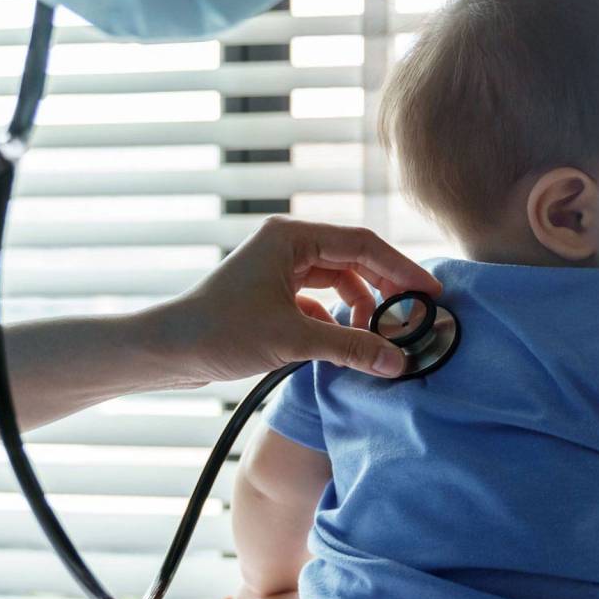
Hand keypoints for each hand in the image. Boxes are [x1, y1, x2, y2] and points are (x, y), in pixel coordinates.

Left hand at [157, 216, 443, 384]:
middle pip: (354, 260)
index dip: (402, 270)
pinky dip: (336, 320)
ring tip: (379, 338)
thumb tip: (398, 361)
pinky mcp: (272, 295)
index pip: (363, 245)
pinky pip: (318, 301)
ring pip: (338, 282)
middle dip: (385, 290)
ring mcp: (278, 269)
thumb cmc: (219, 333)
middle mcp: (287, 245)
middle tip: (414, 318)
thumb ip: (350, 347)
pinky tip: (345, 345)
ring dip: (360, 308)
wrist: (166, 351)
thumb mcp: (292, 340)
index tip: (431, 295)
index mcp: (291, 237)